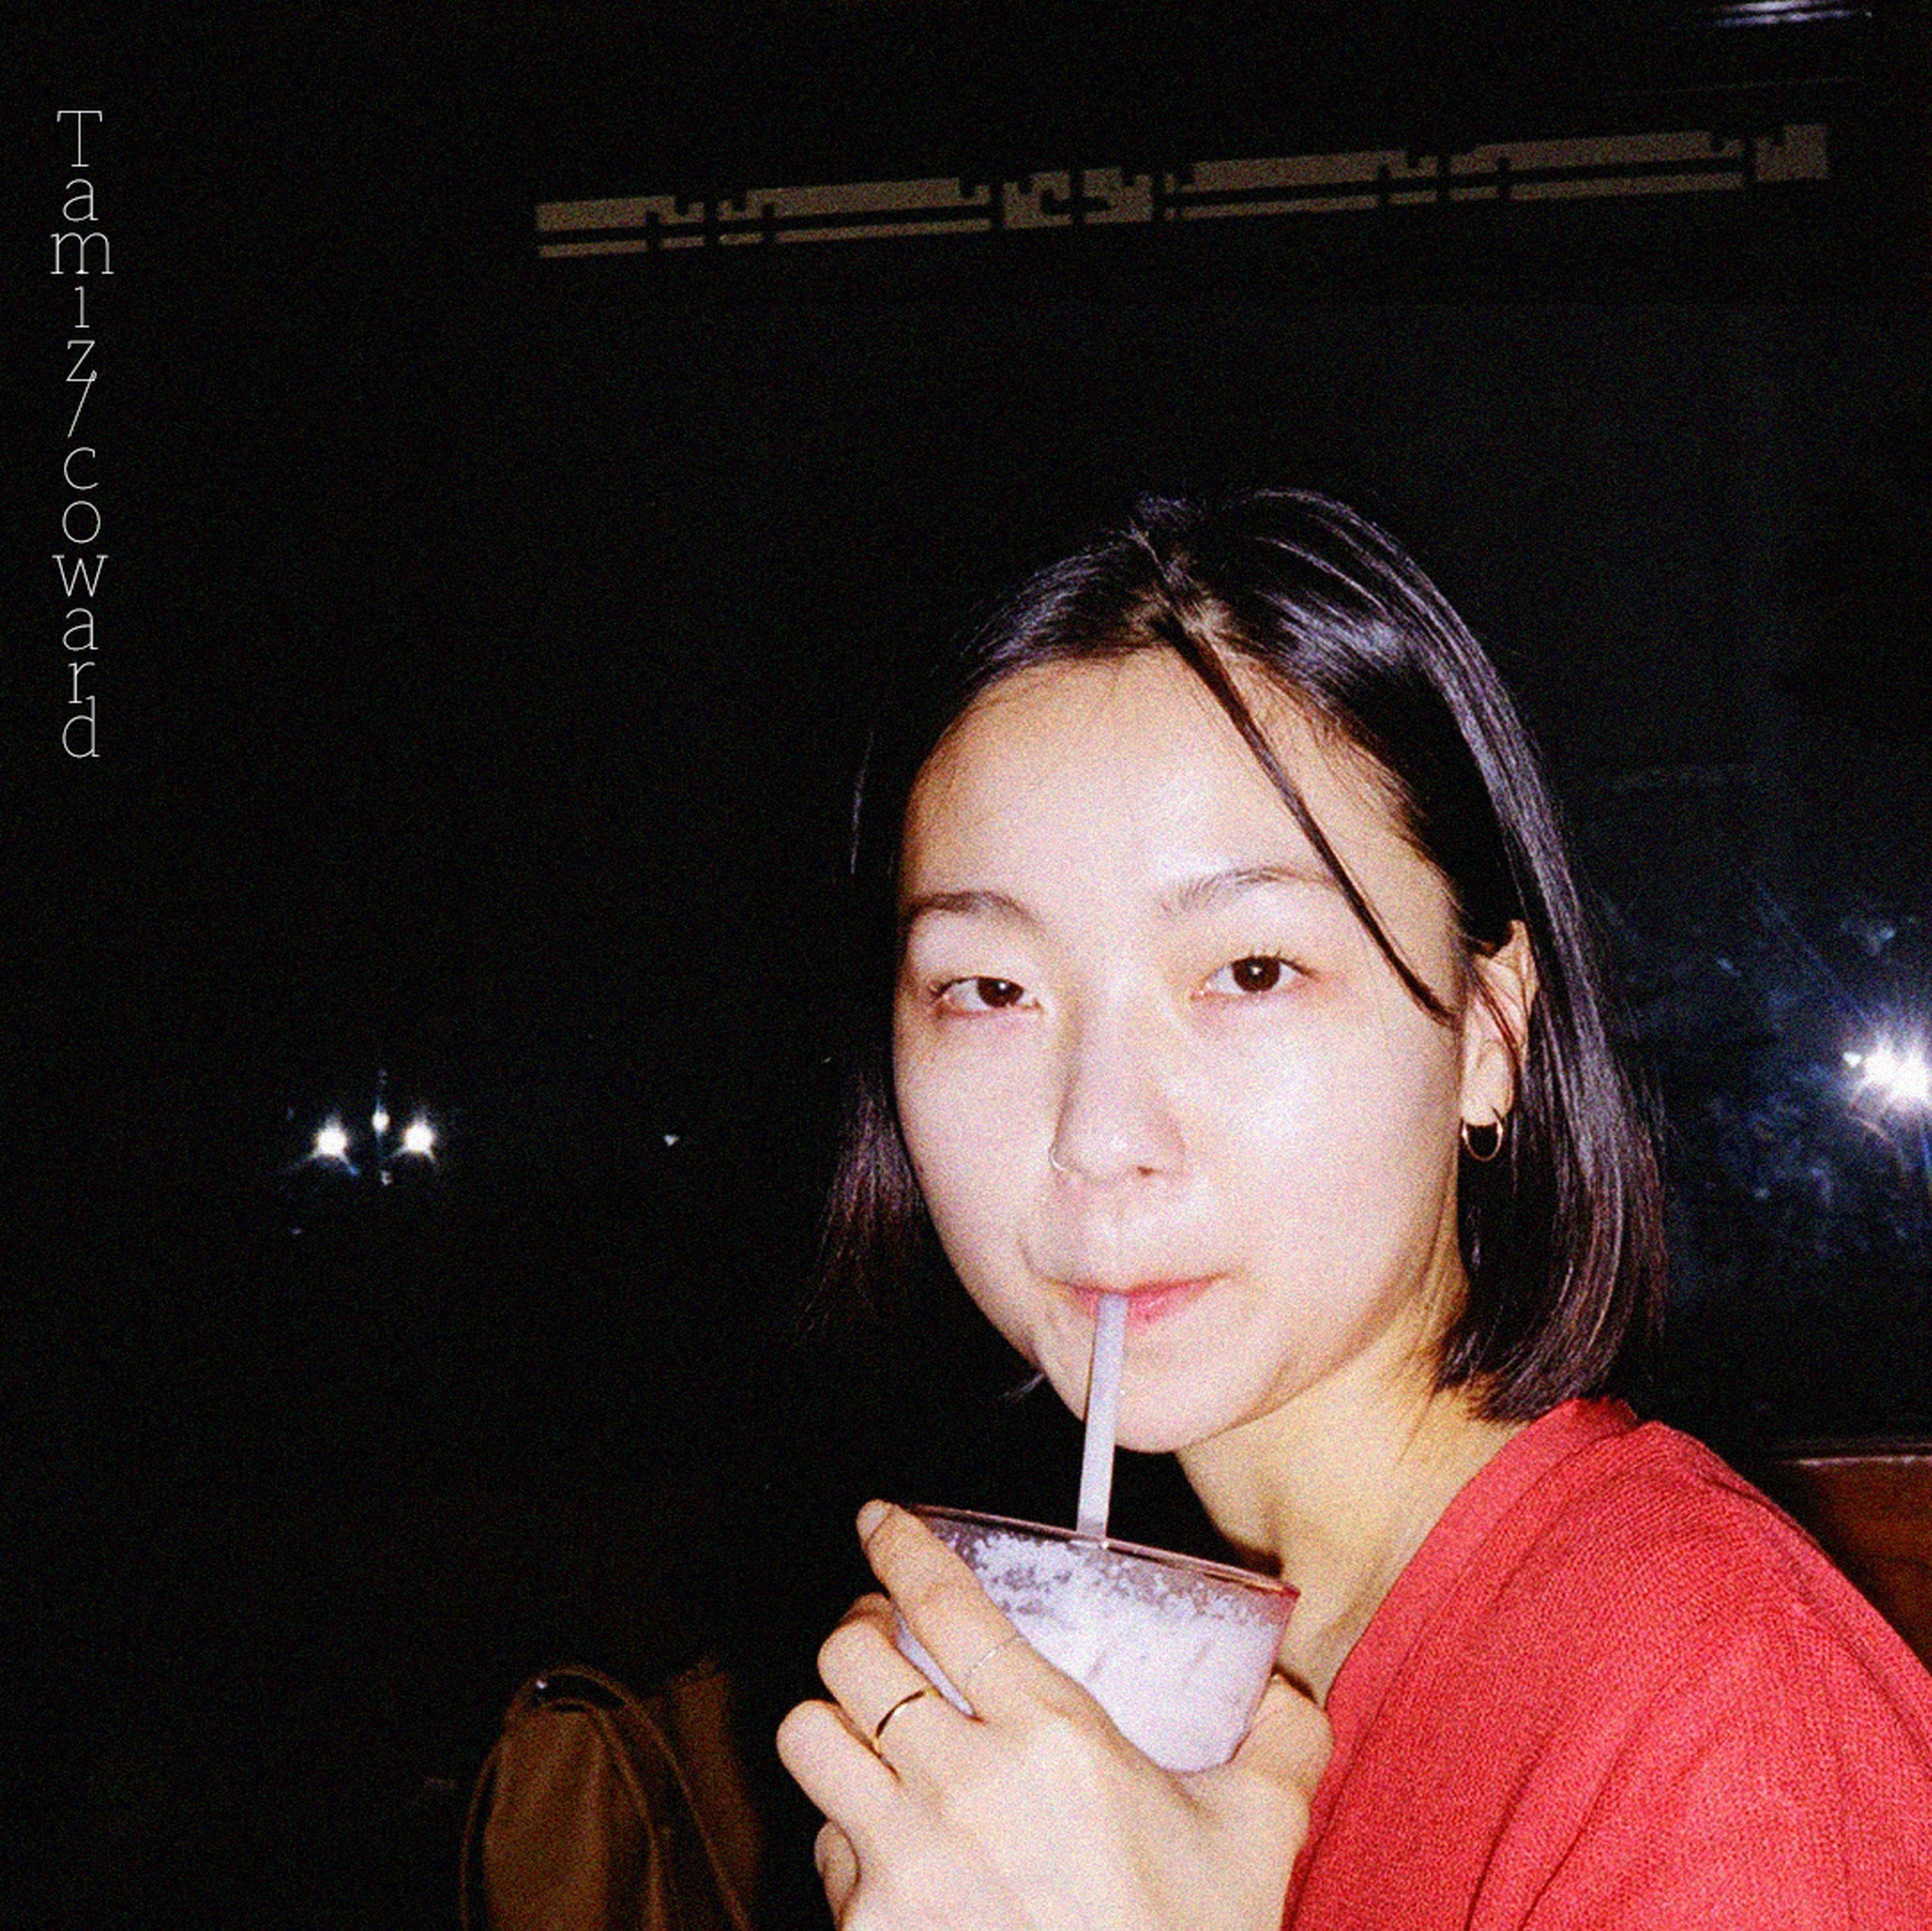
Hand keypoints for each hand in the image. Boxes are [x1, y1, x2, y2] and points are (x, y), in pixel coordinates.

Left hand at [777, 1501, 1330, 1930]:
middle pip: (848, 1656)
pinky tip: (893, 1841)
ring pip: (807, 1738)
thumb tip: (1285, 1686)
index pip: (948, 1604)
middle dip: (857, 1628)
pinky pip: (823, 1846)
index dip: (899, 1545)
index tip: (877, 1520)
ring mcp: (906, 1862)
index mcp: (1054, 1738)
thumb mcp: (1258, 1835)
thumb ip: (1280, 1740)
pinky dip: (847, 1830)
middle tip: (883, 1634)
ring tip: (868, 1723)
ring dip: (833, 1719)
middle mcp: (964, 1787)